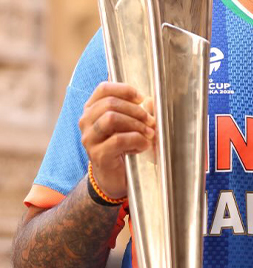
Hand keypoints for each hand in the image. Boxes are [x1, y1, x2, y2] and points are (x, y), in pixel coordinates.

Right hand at [79, 82, 154, 198]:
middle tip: (151, 121)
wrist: (113, 178)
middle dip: (136, 110)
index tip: (142, 98)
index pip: (103, 89)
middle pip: (110, 103)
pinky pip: (119, 140)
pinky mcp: (98, 154)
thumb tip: (150, 101)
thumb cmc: (122, 148)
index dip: (124, 90)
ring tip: (149, 133)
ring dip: (136, 124)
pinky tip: (143, 146)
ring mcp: (89, 139)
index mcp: (91, 110)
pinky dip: (137, 140)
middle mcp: (86, 122)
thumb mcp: (127, 126)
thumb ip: (136, 111)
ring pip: (111, 118)